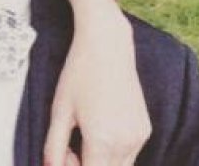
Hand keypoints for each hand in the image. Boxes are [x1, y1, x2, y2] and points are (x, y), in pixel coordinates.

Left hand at [44, 0, 150, 165]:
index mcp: (102, 141)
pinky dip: (113, 152)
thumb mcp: (59, 110)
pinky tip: (101, 126)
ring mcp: (139, 137)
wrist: (107, 44)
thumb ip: (54, 147)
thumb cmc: (79, 73)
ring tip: (85, 134)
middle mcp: (126, 144)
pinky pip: (128, 155)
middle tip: (70, 146)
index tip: (64, 152)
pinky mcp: (145, 129)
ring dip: (101, 162)